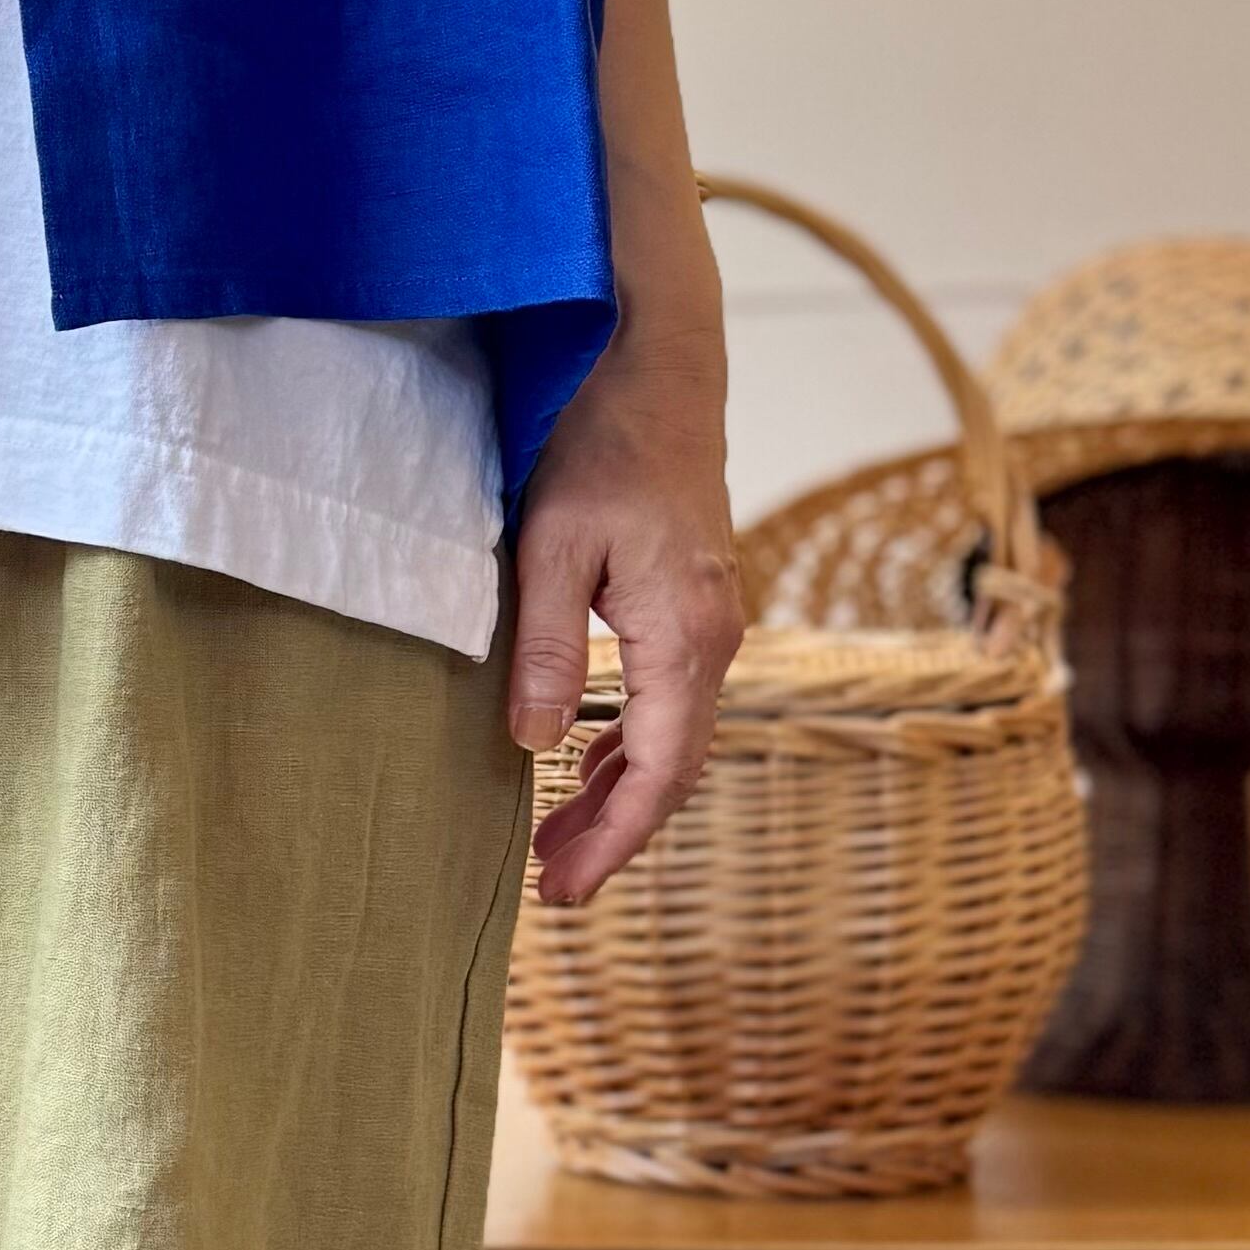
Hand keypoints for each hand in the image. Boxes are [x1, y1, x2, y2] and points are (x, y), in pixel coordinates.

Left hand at [506, 317, 744, 909]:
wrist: (656, 360)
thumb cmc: (598, 441)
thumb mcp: (549, 546)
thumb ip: (545, 648)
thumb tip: (535, 747)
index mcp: (684, 635)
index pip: (659, 771)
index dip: (614, 839)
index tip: (565, 889)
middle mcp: (714, 637)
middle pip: (673, 767)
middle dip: (615, 832)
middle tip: (553, 886)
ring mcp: (709, 617)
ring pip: (673, 734)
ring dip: (619, 790)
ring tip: (556, 838)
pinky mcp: (691, 597)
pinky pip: (671, 696)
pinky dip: (630, 741)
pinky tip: (587, 759)